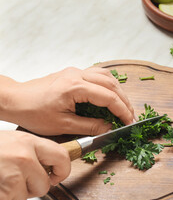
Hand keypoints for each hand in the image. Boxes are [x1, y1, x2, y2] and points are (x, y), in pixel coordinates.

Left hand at [0, 67, 134, 135]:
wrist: (15, 99)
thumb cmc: (33, 112)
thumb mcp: (63, 125)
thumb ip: (90, 126)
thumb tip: (109, 128)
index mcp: (75, 87)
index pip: (109, 97)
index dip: (122, 110)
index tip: (129, 122)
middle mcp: (78, 75)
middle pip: (111, 84)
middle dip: (124, 101)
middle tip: (130, 116)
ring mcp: (75, 72)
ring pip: (106, 76)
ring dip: (118, 91)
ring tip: (123, 106)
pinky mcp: (73, 73)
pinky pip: (97, 74)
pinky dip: (108, 84)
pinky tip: (110, 94)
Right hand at [0, 131, 69, 199]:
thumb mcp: (10, 141)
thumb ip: (30, 152)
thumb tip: (47, 168)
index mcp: (28, 142)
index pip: (61, 157)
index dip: (61, 171)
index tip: (56, 176)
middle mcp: (23, 158)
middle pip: (44, 186)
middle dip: (29, 189)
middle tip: (12, 180)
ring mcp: (11, 176)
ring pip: (23, 199)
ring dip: (9, 196)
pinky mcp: (0, 193)